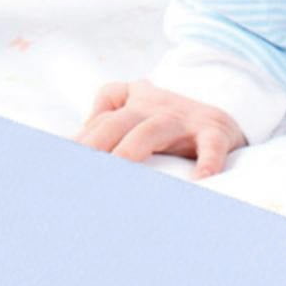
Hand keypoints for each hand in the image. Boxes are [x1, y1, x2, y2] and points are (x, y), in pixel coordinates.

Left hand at [74, 79, 246, 179]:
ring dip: (132, 149)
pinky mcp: (215, 131)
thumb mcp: (137, 103)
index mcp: (134, 105)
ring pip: (152, 129)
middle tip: (79, 170)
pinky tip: (199, 182)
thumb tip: (72, 139)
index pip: (99, 122)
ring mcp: (184, 119)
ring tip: (118, 170)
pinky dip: (206, 162)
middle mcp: (155, 109)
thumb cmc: (171, 118)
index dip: (79, 141)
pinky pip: (210, 145)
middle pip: (117, 123)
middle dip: (95, 145)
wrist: (226, 110)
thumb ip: (106, 110)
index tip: (59, 162)